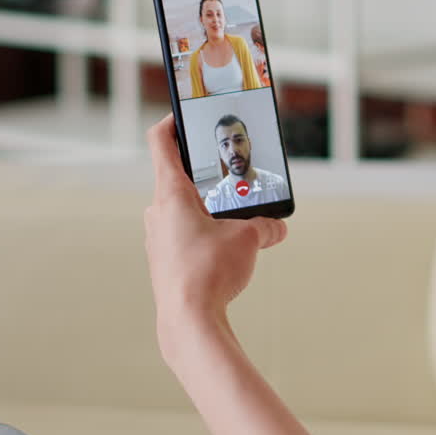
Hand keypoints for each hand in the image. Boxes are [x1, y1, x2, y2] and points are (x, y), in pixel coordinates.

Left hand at [144, 115, 286, 330]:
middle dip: (208, 173)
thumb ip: (265, 226)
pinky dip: (206, 232)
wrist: (188, 320)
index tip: (185, 114)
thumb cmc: (208, 271)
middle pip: (178, 177)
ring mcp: (158, 238)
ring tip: (239, 215)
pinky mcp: (165, 260)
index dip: (172, 122)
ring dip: (209, 207)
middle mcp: (158, 212)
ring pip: (183, 209)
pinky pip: (185, 234)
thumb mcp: (249, 239)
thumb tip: (277, 228)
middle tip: (233, 172)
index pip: (161, 143)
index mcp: (172, 193)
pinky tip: (230, 247)